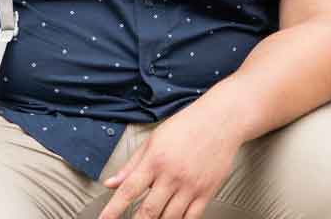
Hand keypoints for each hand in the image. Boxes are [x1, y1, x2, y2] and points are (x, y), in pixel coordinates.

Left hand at [97, 105, 242, 218]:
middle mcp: (172, 175)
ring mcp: (190, 185)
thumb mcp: (152, 141)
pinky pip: (191, 218)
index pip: (128, 190)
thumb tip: (110, 184)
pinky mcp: (207, 192)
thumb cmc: (185, 127)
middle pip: (148, 211)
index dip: (113, 209)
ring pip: (169, 218)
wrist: (220, 121)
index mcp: (154, 160)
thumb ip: (131, 165)